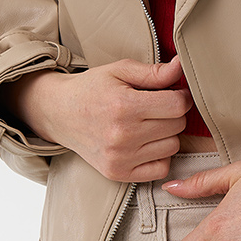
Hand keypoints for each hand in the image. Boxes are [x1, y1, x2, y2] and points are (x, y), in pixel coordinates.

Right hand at [0, 55, 192, 181]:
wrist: (59, 113)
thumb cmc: (92, 89)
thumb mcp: (120, 70)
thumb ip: (153, 71)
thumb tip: (181, 67)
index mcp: (124, 105)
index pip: (177, 105)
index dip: (181, 96)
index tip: (173, 93)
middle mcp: (122, 135)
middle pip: (177, 126)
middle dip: (172, 113)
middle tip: (156, 107)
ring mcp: (120, 158)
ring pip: (172, 147)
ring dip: (167, 134)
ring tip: (148, 124)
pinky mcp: (118, 173)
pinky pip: (161, 169)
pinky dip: (159, 156)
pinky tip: (146, 143)